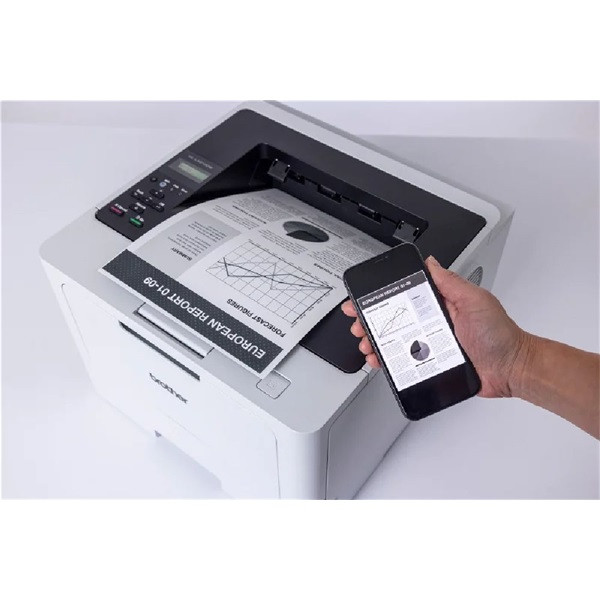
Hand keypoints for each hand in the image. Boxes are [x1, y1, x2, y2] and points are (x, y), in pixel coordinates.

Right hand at [341, 256, 529, 397]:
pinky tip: (381, 362)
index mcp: (441, 303)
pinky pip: (405, 363)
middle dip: (371, 320)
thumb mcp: (476, 300)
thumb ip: (452, 282)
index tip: (365, 298)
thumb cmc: (500, 334)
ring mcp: (431, 344)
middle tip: (359, 323)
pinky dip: (389, 363)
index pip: (404, 296)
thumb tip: (431, 262)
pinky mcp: (432, 363)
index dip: (381, 297)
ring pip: (395, 342)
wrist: (512, 369)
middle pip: (394, 319)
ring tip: (368, 345)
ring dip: (376, 342)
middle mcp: (433, 323)